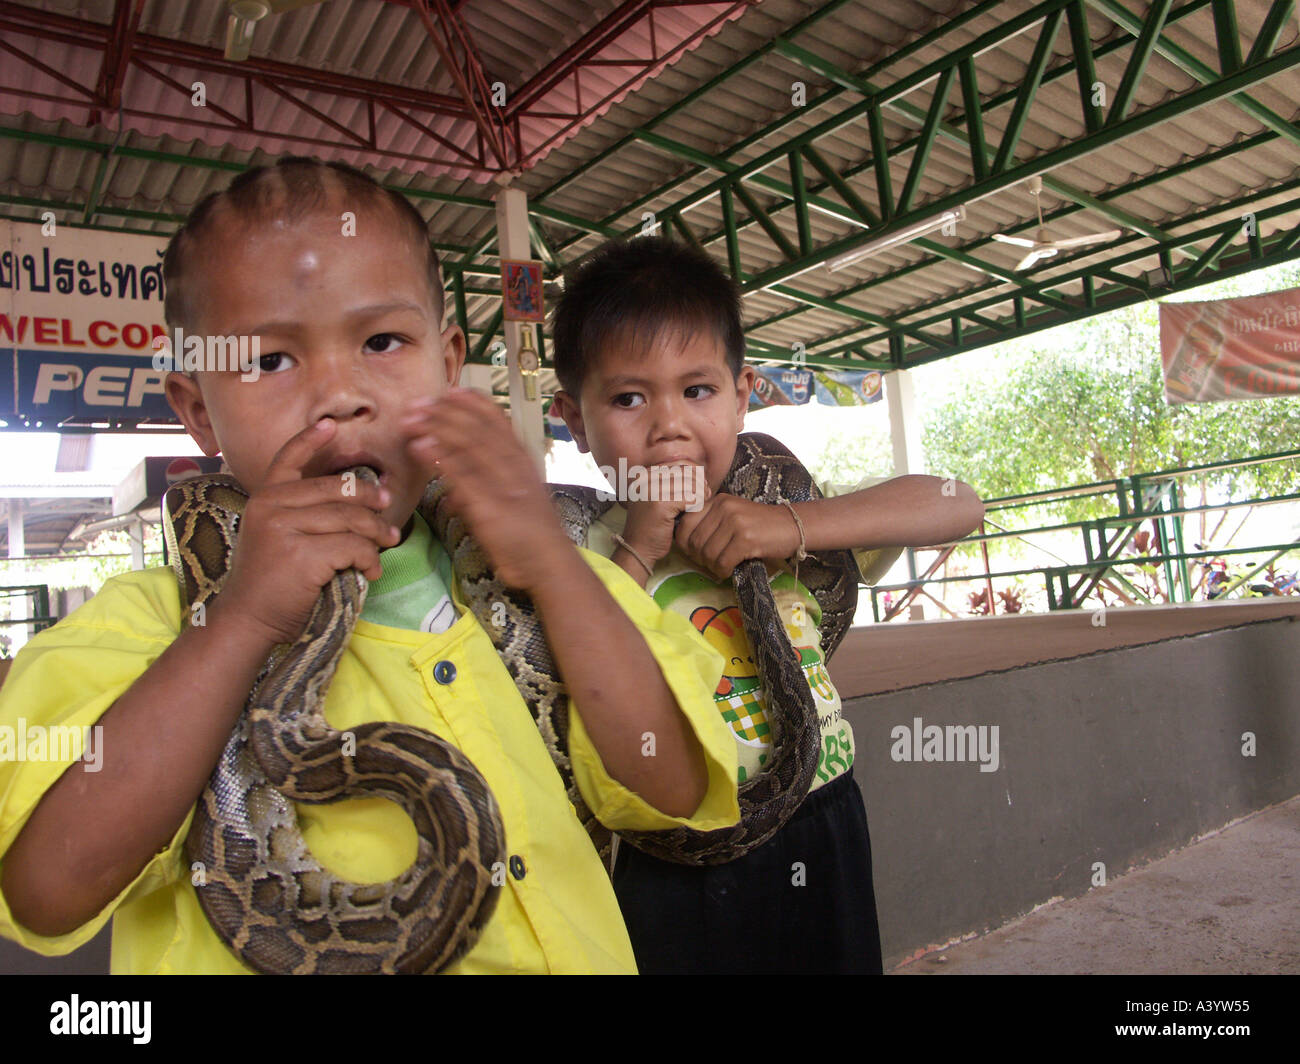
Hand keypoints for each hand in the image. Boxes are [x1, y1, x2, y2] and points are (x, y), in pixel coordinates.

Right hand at [218, 419, 401, 644]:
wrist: (247, 619)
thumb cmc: (269, 581)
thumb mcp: (273, 535)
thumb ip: (299, 513)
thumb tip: (355, 501)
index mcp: (264, 497)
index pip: (288, 459)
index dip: (310, 440)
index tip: (330, 425)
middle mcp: (270, 505)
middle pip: (337, 491)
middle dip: (370, 501)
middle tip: (388, 511)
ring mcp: (284, 528)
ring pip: (350, 520)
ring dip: (377, 534)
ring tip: (387, 544)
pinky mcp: (302, 554)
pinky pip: (353, 547)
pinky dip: (369, 559)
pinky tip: (371, 570)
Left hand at [401, 389, 573, 591]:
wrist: (548, 560)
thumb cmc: (532, 532)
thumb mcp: (517, 498)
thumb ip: (488, 486)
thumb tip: (456, 489)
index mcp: (522, 460)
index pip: (497, 421)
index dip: (472, 403)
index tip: (450, 391)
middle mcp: (513, 466)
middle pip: (476, 428)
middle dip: (444, 412)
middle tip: (418, 404)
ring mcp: (501, 485)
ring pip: (467, 446)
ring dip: (435, 429)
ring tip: (411, 421)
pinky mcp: (487, 507)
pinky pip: (460, 477)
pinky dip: (438, 459)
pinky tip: (419, 448)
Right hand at [620, 464, 709, 569]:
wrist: (638, 549)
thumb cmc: (652, 526)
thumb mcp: (658, 498)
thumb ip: (672, 483)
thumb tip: (700, 471)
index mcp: (644, 474)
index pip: (679, 462)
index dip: (694, 472)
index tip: (701, 486)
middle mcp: (645, 478)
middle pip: (686, 472)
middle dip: (700, 483)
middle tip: (705, 495)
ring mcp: (651, 489)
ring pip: (690, 484)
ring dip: (700, 494)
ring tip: (701, 504)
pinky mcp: (660, 503)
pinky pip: (690, 498)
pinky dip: (696, 505)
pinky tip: (693, 512)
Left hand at [674, 494, 801, 580]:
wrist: (793, 526)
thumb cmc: (761, 526)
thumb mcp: (733, 515)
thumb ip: (711, 523)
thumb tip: (685, 544)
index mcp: (717, 501)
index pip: (685, 524)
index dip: (685, 544)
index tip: (695, 554)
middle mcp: (724, 507)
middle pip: (694, 542)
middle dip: (699, 559)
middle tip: (710, 564)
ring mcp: (735, 522)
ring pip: (707, 554)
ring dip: (712, 567)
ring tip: (721, 567)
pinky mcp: (746, 538)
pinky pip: (722, 562)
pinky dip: (723, 571)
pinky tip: (729, 570)